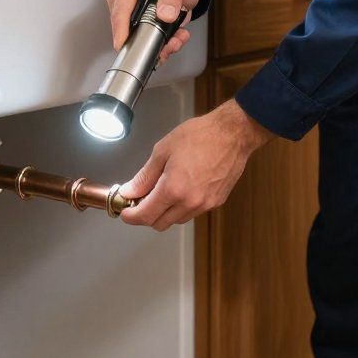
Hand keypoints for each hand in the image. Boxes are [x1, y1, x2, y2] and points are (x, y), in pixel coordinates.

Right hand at [105, 0, 201, 63]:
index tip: (123, 46)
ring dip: (159, 43)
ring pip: (136, 38)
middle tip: (173, 41)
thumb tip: (165, 14)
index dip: (120, 31)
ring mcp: (128, 12)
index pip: (120, 11)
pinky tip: (174, 37)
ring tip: (177, 37)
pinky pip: (143, 39)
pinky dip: (161, 43)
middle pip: (126, 29)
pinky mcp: (135, 22)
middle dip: (149, 41)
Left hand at [118, 99, 274, 230]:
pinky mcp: (216, 202)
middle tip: (140, 199)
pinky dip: (181, 207)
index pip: (145, 216)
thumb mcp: (163, 150)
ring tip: (161, 191)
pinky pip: (192, 212)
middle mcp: (189, 202)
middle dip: (146, 215)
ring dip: (164, 212)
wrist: (232, 134)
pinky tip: (181, 188)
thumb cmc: (199, 136)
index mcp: (173, 189)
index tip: (125, 212)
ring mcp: (204, 205)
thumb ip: (144, 176)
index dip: (131, 217)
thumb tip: (130, 191)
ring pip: (176, 220)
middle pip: (159, 224)